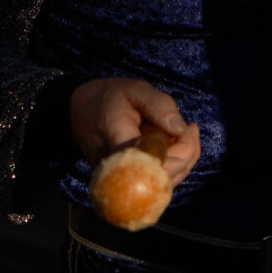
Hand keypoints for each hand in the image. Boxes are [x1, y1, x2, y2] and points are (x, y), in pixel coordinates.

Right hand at [69, 78, 200, 185]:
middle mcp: (116, 166)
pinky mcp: (124, 179)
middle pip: (161, 178)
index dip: (178, 156)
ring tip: (186, 132)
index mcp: (118, 140)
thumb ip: (159, 105)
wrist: (80, 109)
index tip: (189, 129)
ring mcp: (119, 176)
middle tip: (192, 128)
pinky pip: (153, 179)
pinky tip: (175, 142)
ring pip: (160, 183)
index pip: (151, 164)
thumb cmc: (109, 97)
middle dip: (186, 156)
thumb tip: (181, 129)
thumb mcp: (135, 90)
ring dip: (182, 160)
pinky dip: (170, 163)